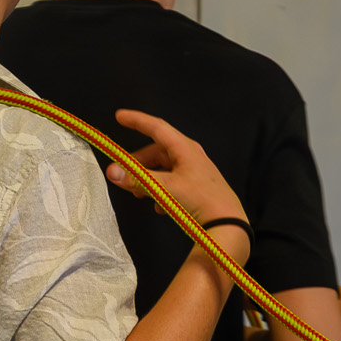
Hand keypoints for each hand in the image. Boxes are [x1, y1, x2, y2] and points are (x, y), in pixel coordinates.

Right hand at [106, 109, 246, 228]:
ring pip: (163, 169)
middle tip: (124, 173)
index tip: (120, 116)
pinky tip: (159, 206)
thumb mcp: (165, 188)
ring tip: (139, 194)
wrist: (227, 224)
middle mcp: (190, 156)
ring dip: (149, 180)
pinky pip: (172, 184)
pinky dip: (161, 192)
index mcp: (185, 148)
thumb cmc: (202, 200)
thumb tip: (113, 172)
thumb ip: (138, 180)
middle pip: (156, 151)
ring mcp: (194, 172)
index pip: (156, 127)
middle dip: (138, 163)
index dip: (137, 121)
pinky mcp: (196, 187)